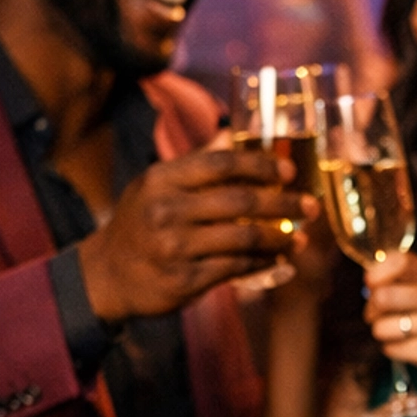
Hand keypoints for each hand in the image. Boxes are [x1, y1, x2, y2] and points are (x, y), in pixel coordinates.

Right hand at [78, 146, 301, 321]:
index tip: (288, 169)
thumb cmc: (140, 224)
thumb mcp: (156, 186)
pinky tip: (277, 259)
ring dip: (279, 238)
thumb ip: (196, 164)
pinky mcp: (184, 280)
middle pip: (240, 201)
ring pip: (244, 238)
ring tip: (299, 238)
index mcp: (162, 180)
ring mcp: (174, 248)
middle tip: (310, 206)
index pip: (221, 164)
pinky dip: (262, 263)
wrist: (107, 275)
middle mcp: (166, 211)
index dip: (260, 164)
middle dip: (283, 203)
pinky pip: (236, 268)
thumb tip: (233, 136)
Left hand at [362, 252, 416, 399]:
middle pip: (384, 295)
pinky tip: (412, 351)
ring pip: (382, 327)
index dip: (377, 272)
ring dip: (384, 335)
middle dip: (372, 310)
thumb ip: (405, 283)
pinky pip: (391, 349)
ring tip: (403, 337)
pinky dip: (393, 351)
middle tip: (379, 318)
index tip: (370, 284)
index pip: (401, 261)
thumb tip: (369, 281)